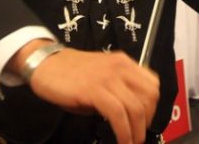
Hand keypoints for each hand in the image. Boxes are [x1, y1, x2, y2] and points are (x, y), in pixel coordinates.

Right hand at [29, 49, 159, 143]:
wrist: (46, 64)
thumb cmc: (71, 74)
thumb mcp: (101, 79)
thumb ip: (116, 92)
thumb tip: (127, 116)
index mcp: (125, 64)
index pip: (153, 84)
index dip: (152, 107)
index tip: (144, 122)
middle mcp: (121, 68)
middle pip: (149, 97)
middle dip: (147, 121)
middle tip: (138, 135)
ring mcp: (108, 78)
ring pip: (136, 107)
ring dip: (136, 131)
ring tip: (130, 143)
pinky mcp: (94, 90)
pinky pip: (117, 113)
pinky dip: (123, 131)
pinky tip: (121, 140)